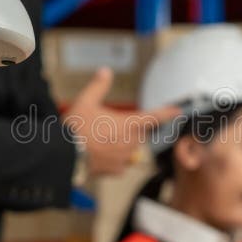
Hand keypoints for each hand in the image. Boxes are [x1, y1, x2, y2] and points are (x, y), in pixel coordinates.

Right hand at [62, 68, 179, 175]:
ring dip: (121, 144)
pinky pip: (120, 164)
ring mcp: (124, 158)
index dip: (167, 113)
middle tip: (107, 126)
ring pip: (129, 149)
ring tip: (99, 140)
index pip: (153, 117)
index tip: (178, 111)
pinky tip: (99, 154)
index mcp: (128, 123)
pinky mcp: (115, 170)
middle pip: (138, 134)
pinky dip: (113, 159)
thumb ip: (99, 86)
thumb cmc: (75, 128)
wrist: (64, 154)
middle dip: (128, 130)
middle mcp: (130, 142)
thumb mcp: (85, 101)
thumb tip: (106, 71)